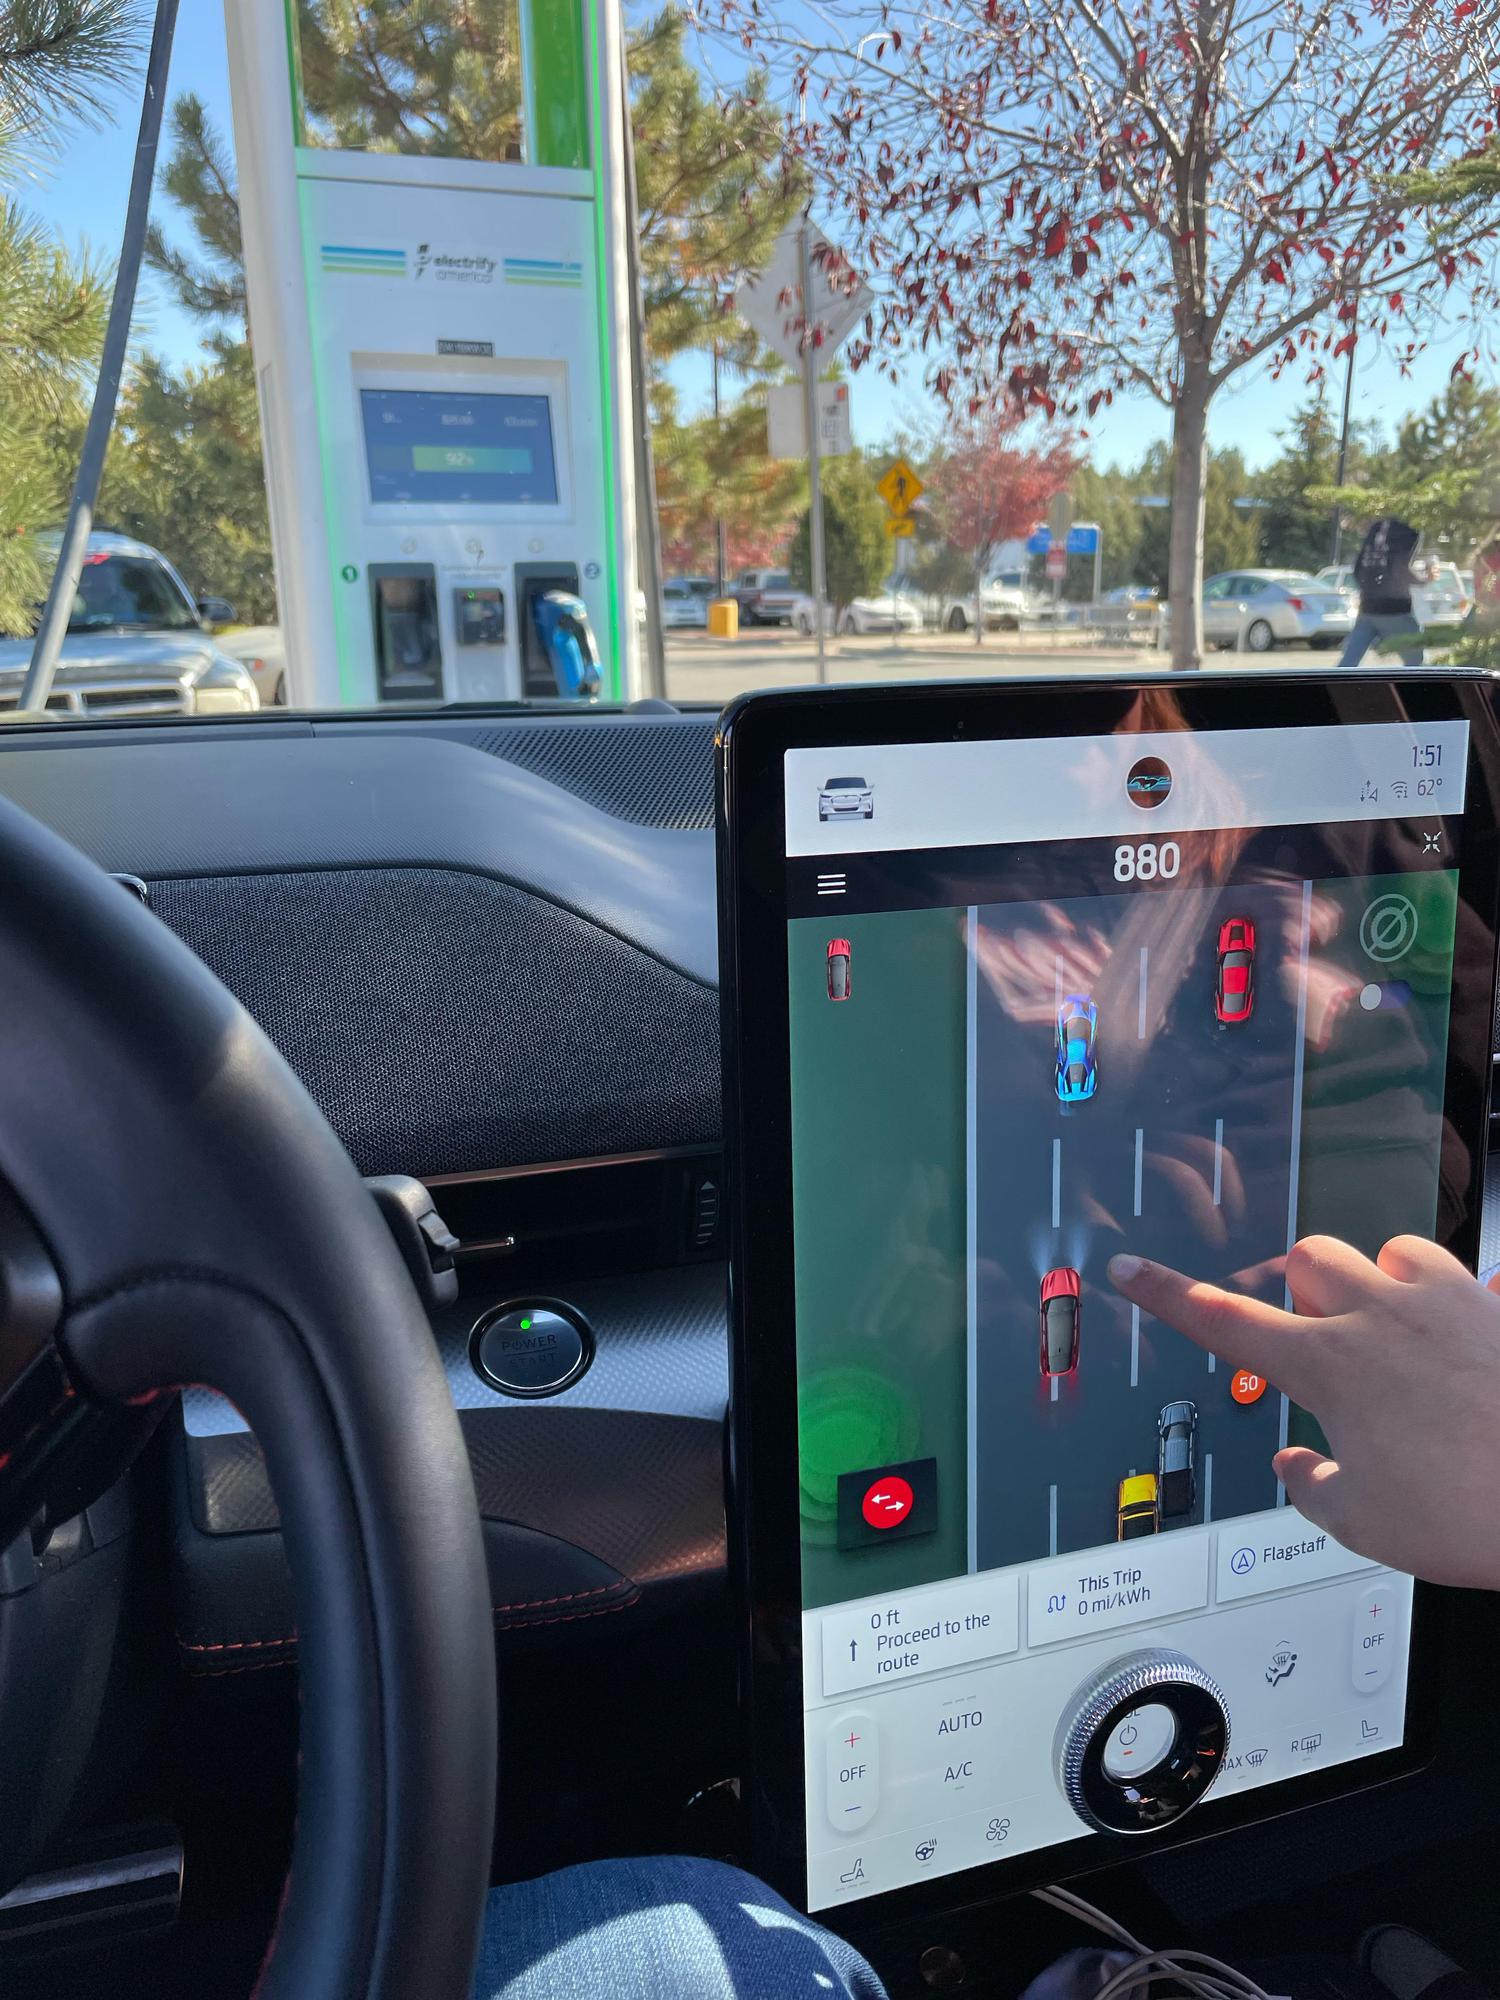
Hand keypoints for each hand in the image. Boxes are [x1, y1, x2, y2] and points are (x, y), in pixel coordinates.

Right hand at [1107, 1235, 1499, 1587]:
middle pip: (1308, 1261)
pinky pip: (1449, 1270)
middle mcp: (1380, 1317)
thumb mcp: (1366, 1524)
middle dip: (1303, 1293)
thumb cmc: (1470, 1512)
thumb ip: (1312, 1488)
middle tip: (1320, 1341)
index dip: (1167, 1295)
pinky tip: (1449, 1337)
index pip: (1223, 1320)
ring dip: (1374, 1282)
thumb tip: (1295, 1468)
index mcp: (1329, 1368)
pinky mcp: (1491, 1306)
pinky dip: (1435, 1292)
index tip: (1132, 1270)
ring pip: (1383, 1250)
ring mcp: (1443, 1302)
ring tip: (1389, 1333)